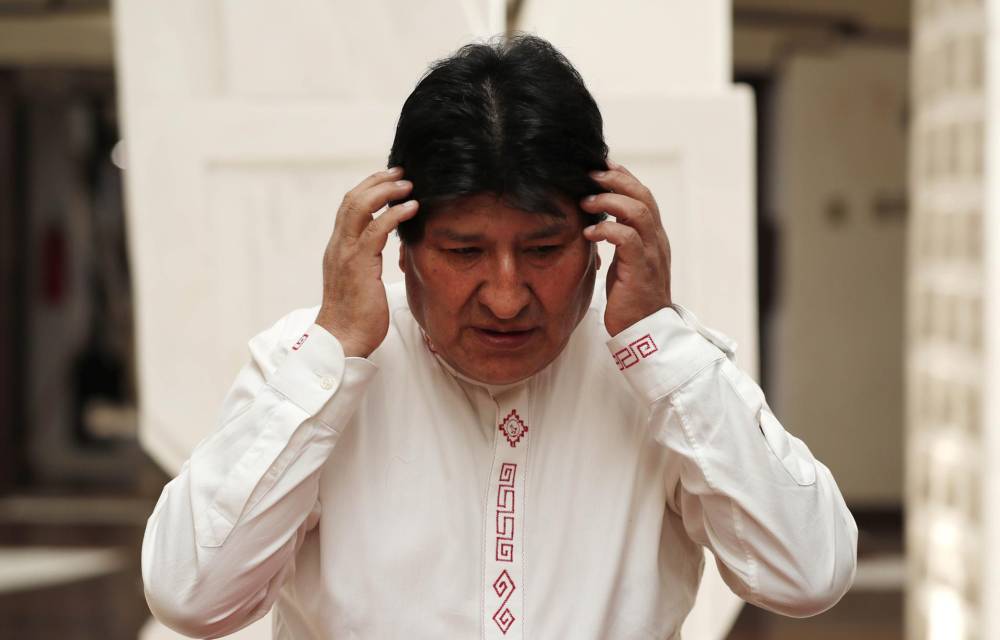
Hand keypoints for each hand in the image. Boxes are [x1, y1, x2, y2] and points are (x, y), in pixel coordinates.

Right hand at [315, 167, 418, 356]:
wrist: (342, 340)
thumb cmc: (355, 318)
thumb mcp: (362, 282)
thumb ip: (368, 263)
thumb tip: (385, 254)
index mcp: (338, 249)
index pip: (349, 208)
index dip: (368, 189)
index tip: (389, 180)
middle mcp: (338, 246)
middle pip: (352, 199)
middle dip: (377, 181)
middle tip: (400, 172)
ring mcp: (346, 253)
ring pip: (360, 207)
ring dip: (386, 191)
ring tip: (408, 185)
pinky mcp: (359, 264)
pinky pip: (376, 229)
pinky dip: (395, 214)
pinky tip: (412, 208)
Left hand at [579, 160, 671, 336]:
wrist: (645, 331)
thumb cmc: (630, 298)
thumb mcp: (624, 262)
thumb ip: (618, 240)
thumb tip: (596, 220)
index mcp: (653, 236)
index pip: (643, 196)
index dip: (624, 177)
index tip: (601, 166)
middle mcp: (657, 240)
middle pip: (643, 196)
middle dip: (616, 180)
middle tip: (590, 176)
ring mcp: (652, 254)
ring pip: (639, 212)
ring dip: (611, 201)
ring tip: (587, 201)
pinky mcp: (641, 269)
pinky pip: (627, 239)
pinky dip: (607, 230)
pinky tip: (589, 232)